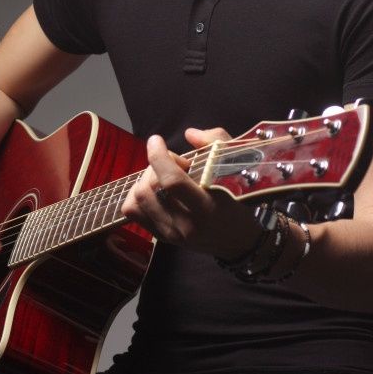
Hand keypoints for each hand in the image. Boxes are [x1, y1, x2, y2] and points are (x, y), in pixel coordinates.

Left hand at [121, 127, 260, 259]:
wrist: (238, 239)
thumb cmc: (239, 198)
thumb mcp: (237, 166)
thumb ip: (215, 143)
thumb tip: (189, 134)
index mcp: (207, 208)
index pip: (172, 182)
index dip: (159, 157)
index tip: (156, 140)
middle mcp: (186, 225)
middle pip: (149, 189)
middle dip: (155, 166)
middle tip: (175, 164)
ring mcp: (171, 234)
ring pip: (137, 200)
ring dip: (144, 180)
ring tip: (163, 177)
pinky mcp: (161, 237)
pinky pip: (133, 212)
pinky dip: (137, 195)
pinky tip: (154, 190)